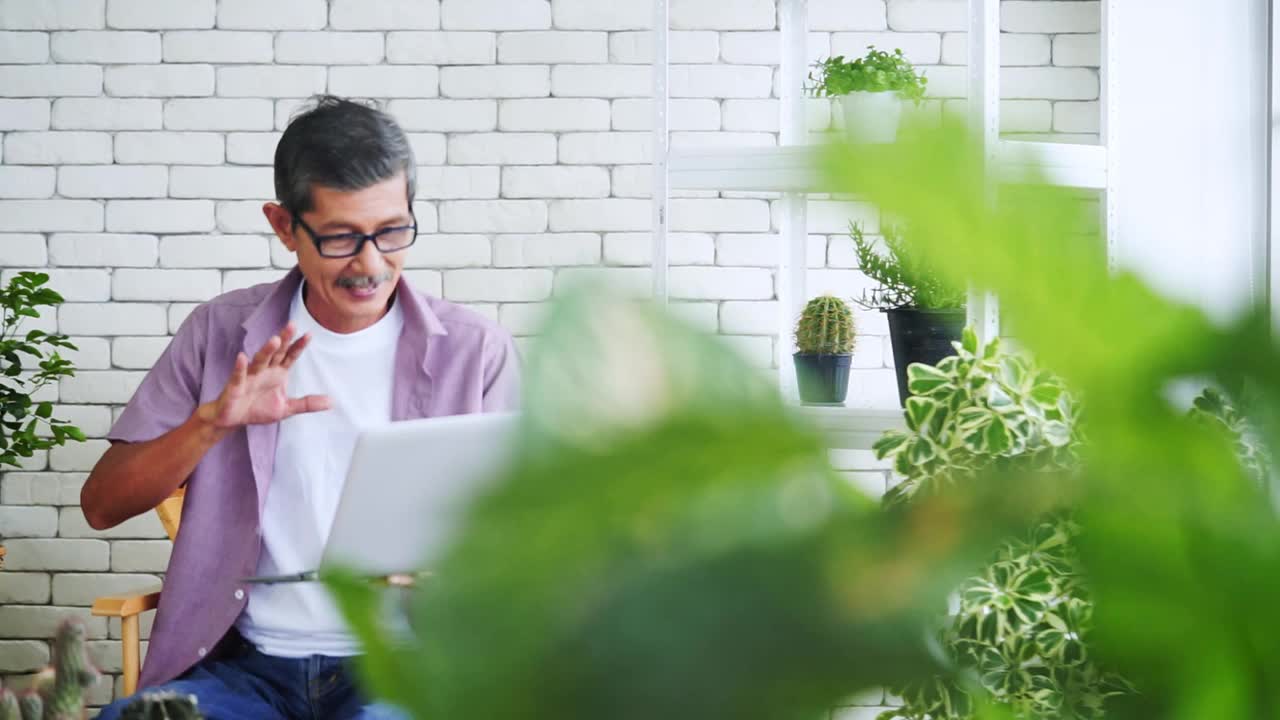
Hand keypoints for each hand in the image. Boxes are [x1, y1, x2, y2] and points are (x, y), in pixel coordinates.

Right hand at [200, 323, 330, 429]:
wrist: (233, 420)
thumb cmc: (258, 409)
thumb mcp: (287, 408)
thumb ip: (307, 404)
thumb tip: (331, 402)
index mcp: (277, 373)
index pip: (290, 356)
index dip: (299, 346)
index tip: (309, 334)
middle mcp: (265, 371)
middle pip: (276, 352)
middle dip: (284, 340)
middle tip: (292, 325)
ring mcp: (250, 376)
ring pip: (259, 360)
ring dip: (266, 350)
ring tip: (275, 340)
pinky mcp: (235, 386)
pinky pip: (238, 375)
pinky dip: (240, 367)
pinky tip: (242, 357)